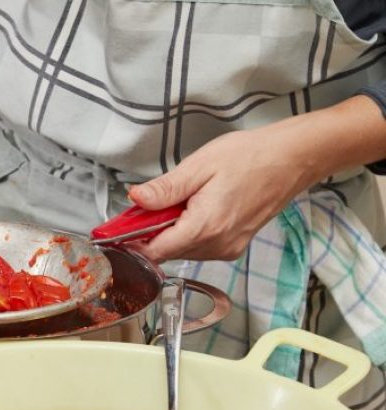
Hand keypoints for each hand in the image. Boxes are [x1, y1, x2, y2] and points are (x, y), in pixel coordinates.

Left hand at [128, 95, 385, 261]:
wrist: (292, 159)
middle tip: (145, 206)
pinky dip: (187, 232)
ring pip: (181, 251)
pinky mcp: (234, 246)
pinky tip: (192, 209)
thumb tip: (134, 199)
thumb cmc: (250, 157)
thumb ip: (165, 189)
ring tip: (175, 202)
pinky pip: (199, 247)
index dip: (131, 241)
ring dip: (168, 232)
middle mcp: (218, 245)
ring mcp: (228, 248)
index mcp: (206, 227)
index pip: (154, 251)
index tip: (117, 228)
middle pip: (165, 252)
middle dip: (149, 233)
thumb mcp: (199, 166)